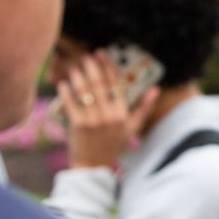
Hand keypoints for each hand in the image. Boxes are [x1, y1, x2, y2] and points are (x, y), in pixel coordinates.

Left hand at [56, 50, 159, 169]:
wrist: (93, 166)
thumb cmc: (113, 145)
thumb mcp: (132, 128)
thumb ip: (144, 108)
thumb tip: (156, 89)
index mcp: (123, 113)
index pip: (116, 83)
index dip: (108, 66)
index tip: (101, 53)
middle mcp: (110, 115)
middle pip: (99, 83)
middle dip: (91, 66)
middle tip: (84, 57)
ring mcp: (93, 120)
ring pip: (85, 91)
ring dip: (78, 75)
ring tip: (73, 67)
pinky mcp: (78, 125)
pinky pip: (71, 103)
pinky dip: (66, 92)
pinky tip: (63, 84)